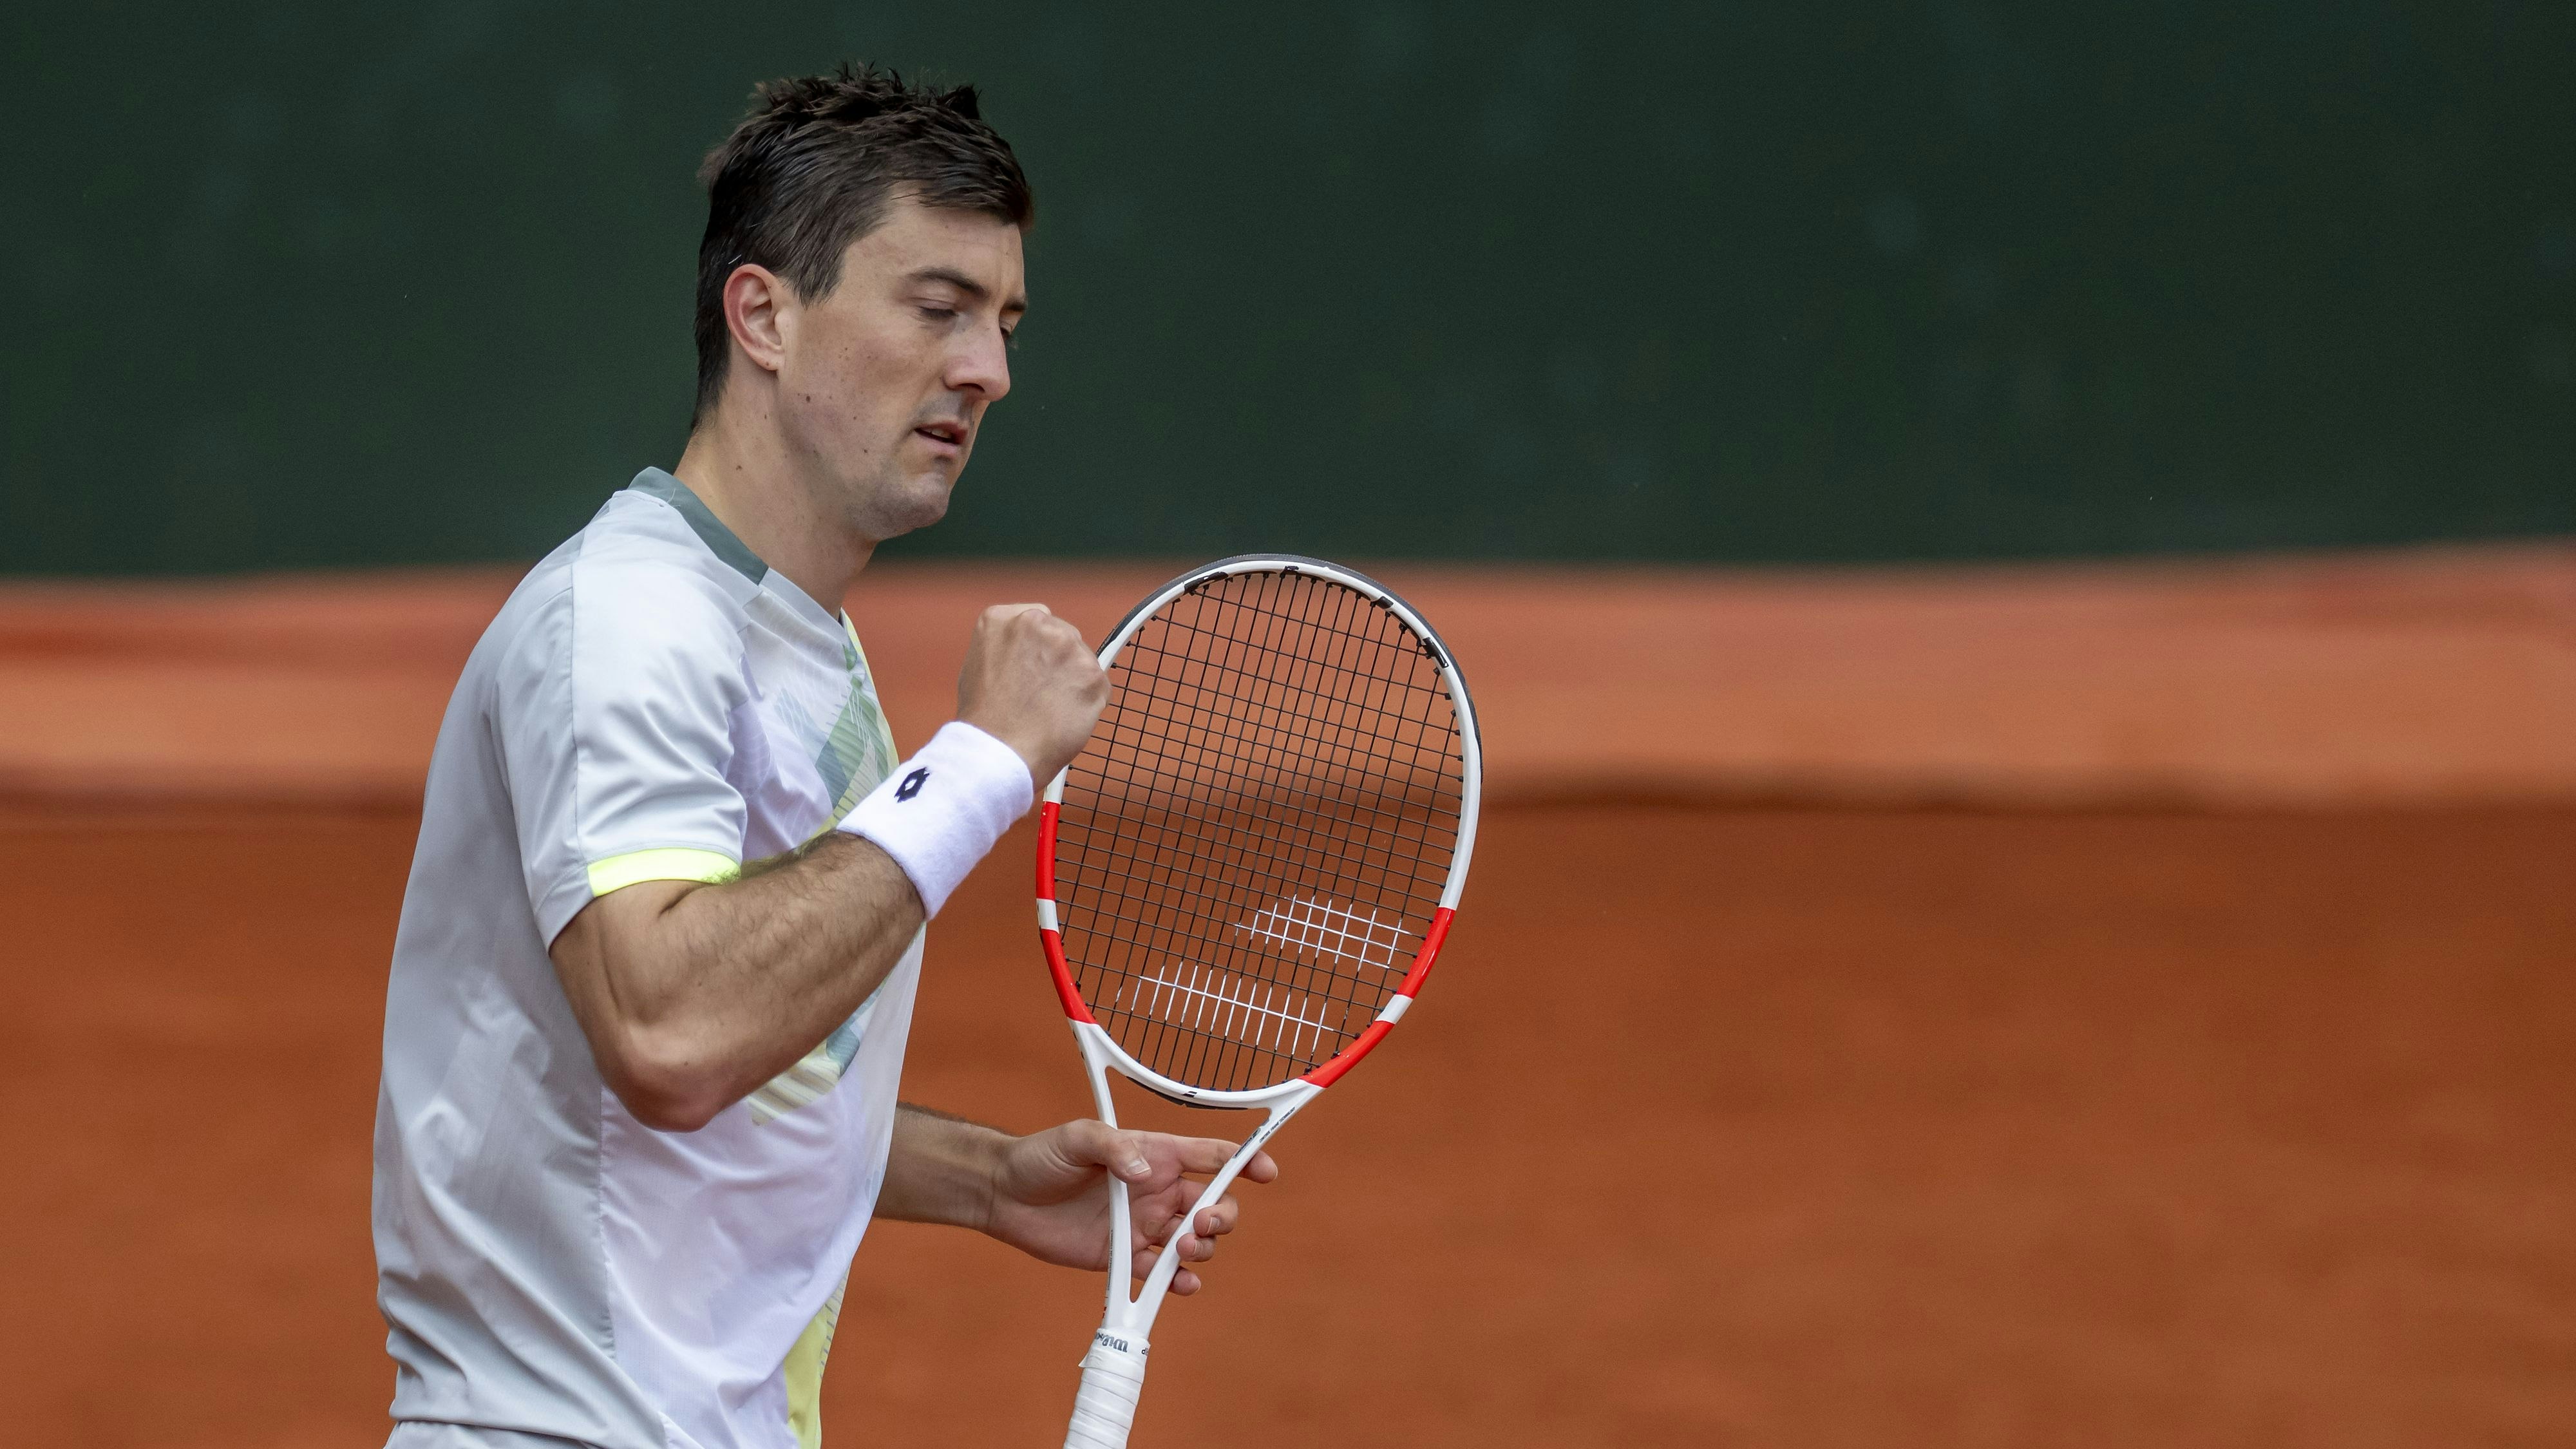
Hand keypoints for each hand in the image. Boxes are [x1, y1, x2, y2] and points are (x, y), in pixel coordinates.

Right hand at [956, 604, 1107, 784]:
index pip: (1038, 621)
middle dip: (1058, 663)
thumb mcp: (979, 665)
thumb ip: (1008, 647)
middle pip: (1064, 636)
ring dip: (1074, 683)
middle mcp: (1036, 623)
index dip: (1037, 650)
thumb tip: (1030, 651)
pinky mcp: (1093, 673)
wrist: (999, 752)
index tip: (1032, 670)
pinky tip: (1064, 720)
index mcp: (1002, 618)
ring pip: (1082, 662)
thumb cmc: (984, 720)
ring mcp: (1067, 647)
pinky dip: (1088, 704)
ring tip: (1049, 711)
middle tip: (1040, 696)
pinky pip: (1099, 687)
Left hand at [982, 1119, 1278, 1295]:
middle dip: (1221, 1217)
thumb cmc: (1042, 1156)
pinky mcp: (1124, 1257)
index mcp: (1155, 1154)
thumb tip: (1145, 1172)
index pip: (1211, 1156)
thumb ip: (1113, 1148)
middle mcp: (1157, 1191)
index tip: (1266, 1172)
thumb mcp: (1077, 1138)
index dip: (1244, 1161)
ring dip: (1203, 1250)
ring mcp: (1144, 1226)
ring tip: (1182, 1252)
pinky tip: (1181, 1284)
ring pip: (1195, 1242)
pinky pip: (1162, 1274)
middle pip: (1213, 1205)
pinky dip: (1178, 1282)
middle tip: (1199, 1225)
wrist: (1004, 1196)